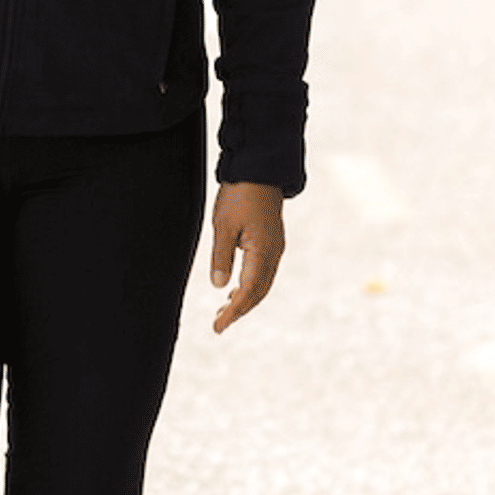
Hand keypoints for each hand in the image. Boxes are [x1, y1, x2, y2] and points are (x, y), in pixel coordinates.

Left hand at [205, 180, 285, 332]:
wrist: (260, 168)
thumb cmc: (240, 193)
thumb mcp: (223, 225)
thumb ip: (221, 256)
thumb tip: (219, 286)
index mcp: (262, 252)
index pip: (248, 291)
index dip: (233, 311)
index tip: (218, 326)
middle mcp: (274, 253)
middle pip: (259, 292)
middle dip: (239, 310)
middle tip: (219, 324)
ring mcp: (275, 247)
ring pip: (263, 283)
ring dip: (245, 299)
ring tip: (224, 311)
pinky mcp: (272, 241)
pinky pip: (264, 272)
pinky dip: (251, 285)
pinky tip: (236, 287)